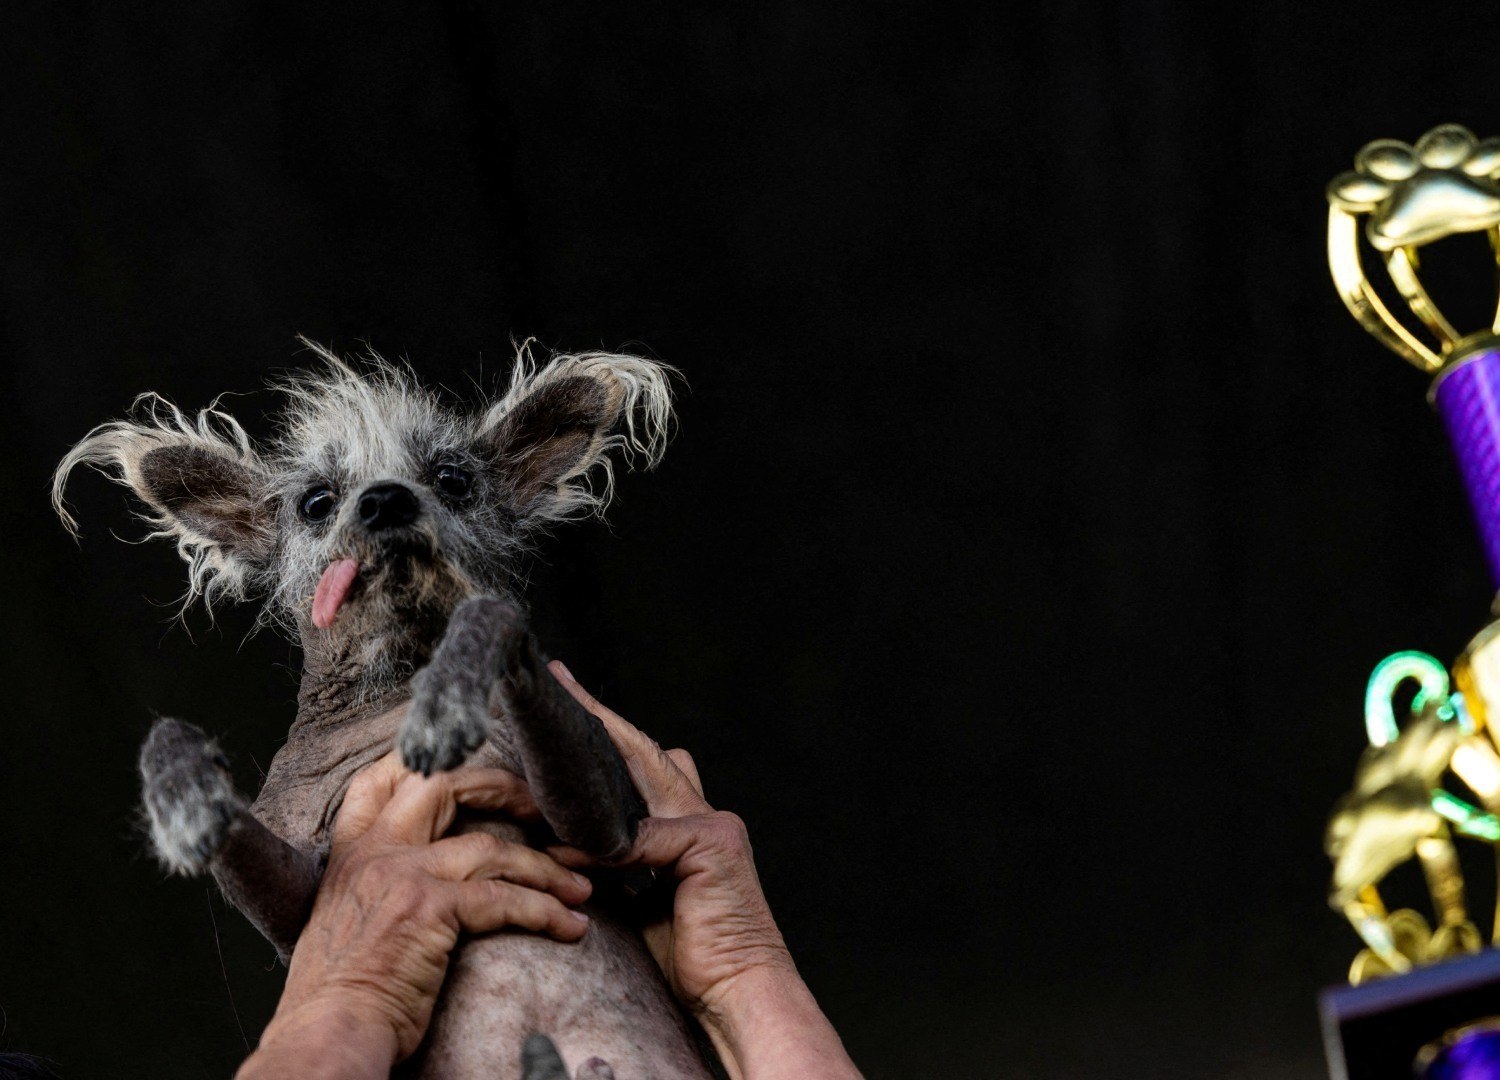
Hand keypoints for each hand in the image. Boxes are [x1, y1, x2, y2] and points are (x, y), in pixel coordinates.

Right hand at [237, 752, 592, 1078]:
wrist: (327, 1034)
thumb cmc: (338, 993)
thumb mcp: (345, 920)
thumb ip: (377, 887)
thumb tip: (428, 884)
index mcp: (350, 854)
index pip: (379, 779)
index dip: (427, 760)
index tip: (473, 767)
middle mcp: (374, 853)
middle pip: (442, 784)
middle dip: (501, 788)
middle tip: (542, 811)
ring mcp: (401, 876)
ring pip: (491, 847)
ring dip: (545, 869)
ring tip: (579, 889)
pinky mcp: (428, 908)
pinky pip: (504, 898)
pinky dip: (546, 910)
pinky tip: (571, 927)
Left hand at [548, 662, 860, 1079]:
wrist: (741, 992)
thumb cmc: (697, 956)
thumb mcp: (647, 904)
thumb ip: (623, 865)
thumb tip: (578, 844)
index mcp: (691, 824)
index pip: (644, 766)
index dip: (608, 734)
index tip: (573, 701)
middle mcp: (705, 813)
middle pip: (643, 750)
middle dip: (597, 715)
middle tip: (557, 678)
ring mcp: (712, 825)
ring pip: (644, 775)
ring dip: (593, 758)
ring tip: (548, 731)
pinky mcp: (711, 845)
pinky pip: (640, 839)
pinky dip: (599, 846)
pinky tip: (562, 848)